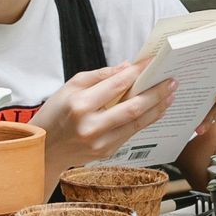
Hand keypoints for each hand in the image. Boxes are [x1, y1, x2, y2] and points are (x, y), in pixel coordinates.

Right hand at [37, 62, 176, 182]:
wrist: (44, 150)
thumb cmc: (56, 113)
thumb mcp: (69, 87)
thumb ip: (99, 76)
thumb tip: (126, 67)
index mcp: (79, 105)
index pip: (116, 85)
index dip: (137, 72)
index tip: (152, 62)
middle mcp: (91, 126)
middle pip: (133, 107)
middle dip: (156, 93)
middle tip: (172, 81)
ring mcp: (100, 143)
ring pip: (137, 123)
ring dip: (157, 108)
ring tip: (171, 94)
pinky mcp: (107, 152)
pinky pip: (131, 133)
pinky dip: (146, 120)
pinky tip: (156, 110)